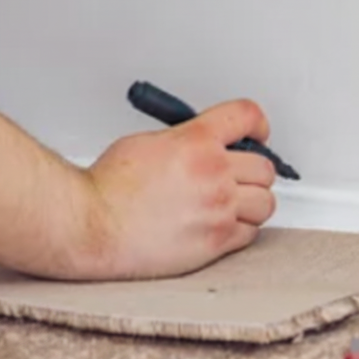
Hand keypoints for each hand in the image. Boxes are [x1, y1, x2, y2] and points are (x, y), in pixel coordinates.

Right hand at [87, 98, 277, 277]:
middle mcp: (214, 172)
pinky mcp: (216, 241)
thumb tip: (205, 146)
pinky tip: (221, 225)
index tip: (258, 134)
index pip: (247, 117)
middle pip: (264, 166)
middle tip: (240, 176)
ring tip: (233, 204)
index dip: (257, 125)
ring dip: (252, 202)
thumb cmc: (107, 188)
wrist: (93, 225)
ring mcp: (219, 208)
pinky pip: (250, 233)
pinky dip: (241, 230)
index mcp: (196, 141)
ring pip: (265, 202)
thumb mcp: (147, 143)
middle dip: (252, 170)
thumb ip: (185, 141)